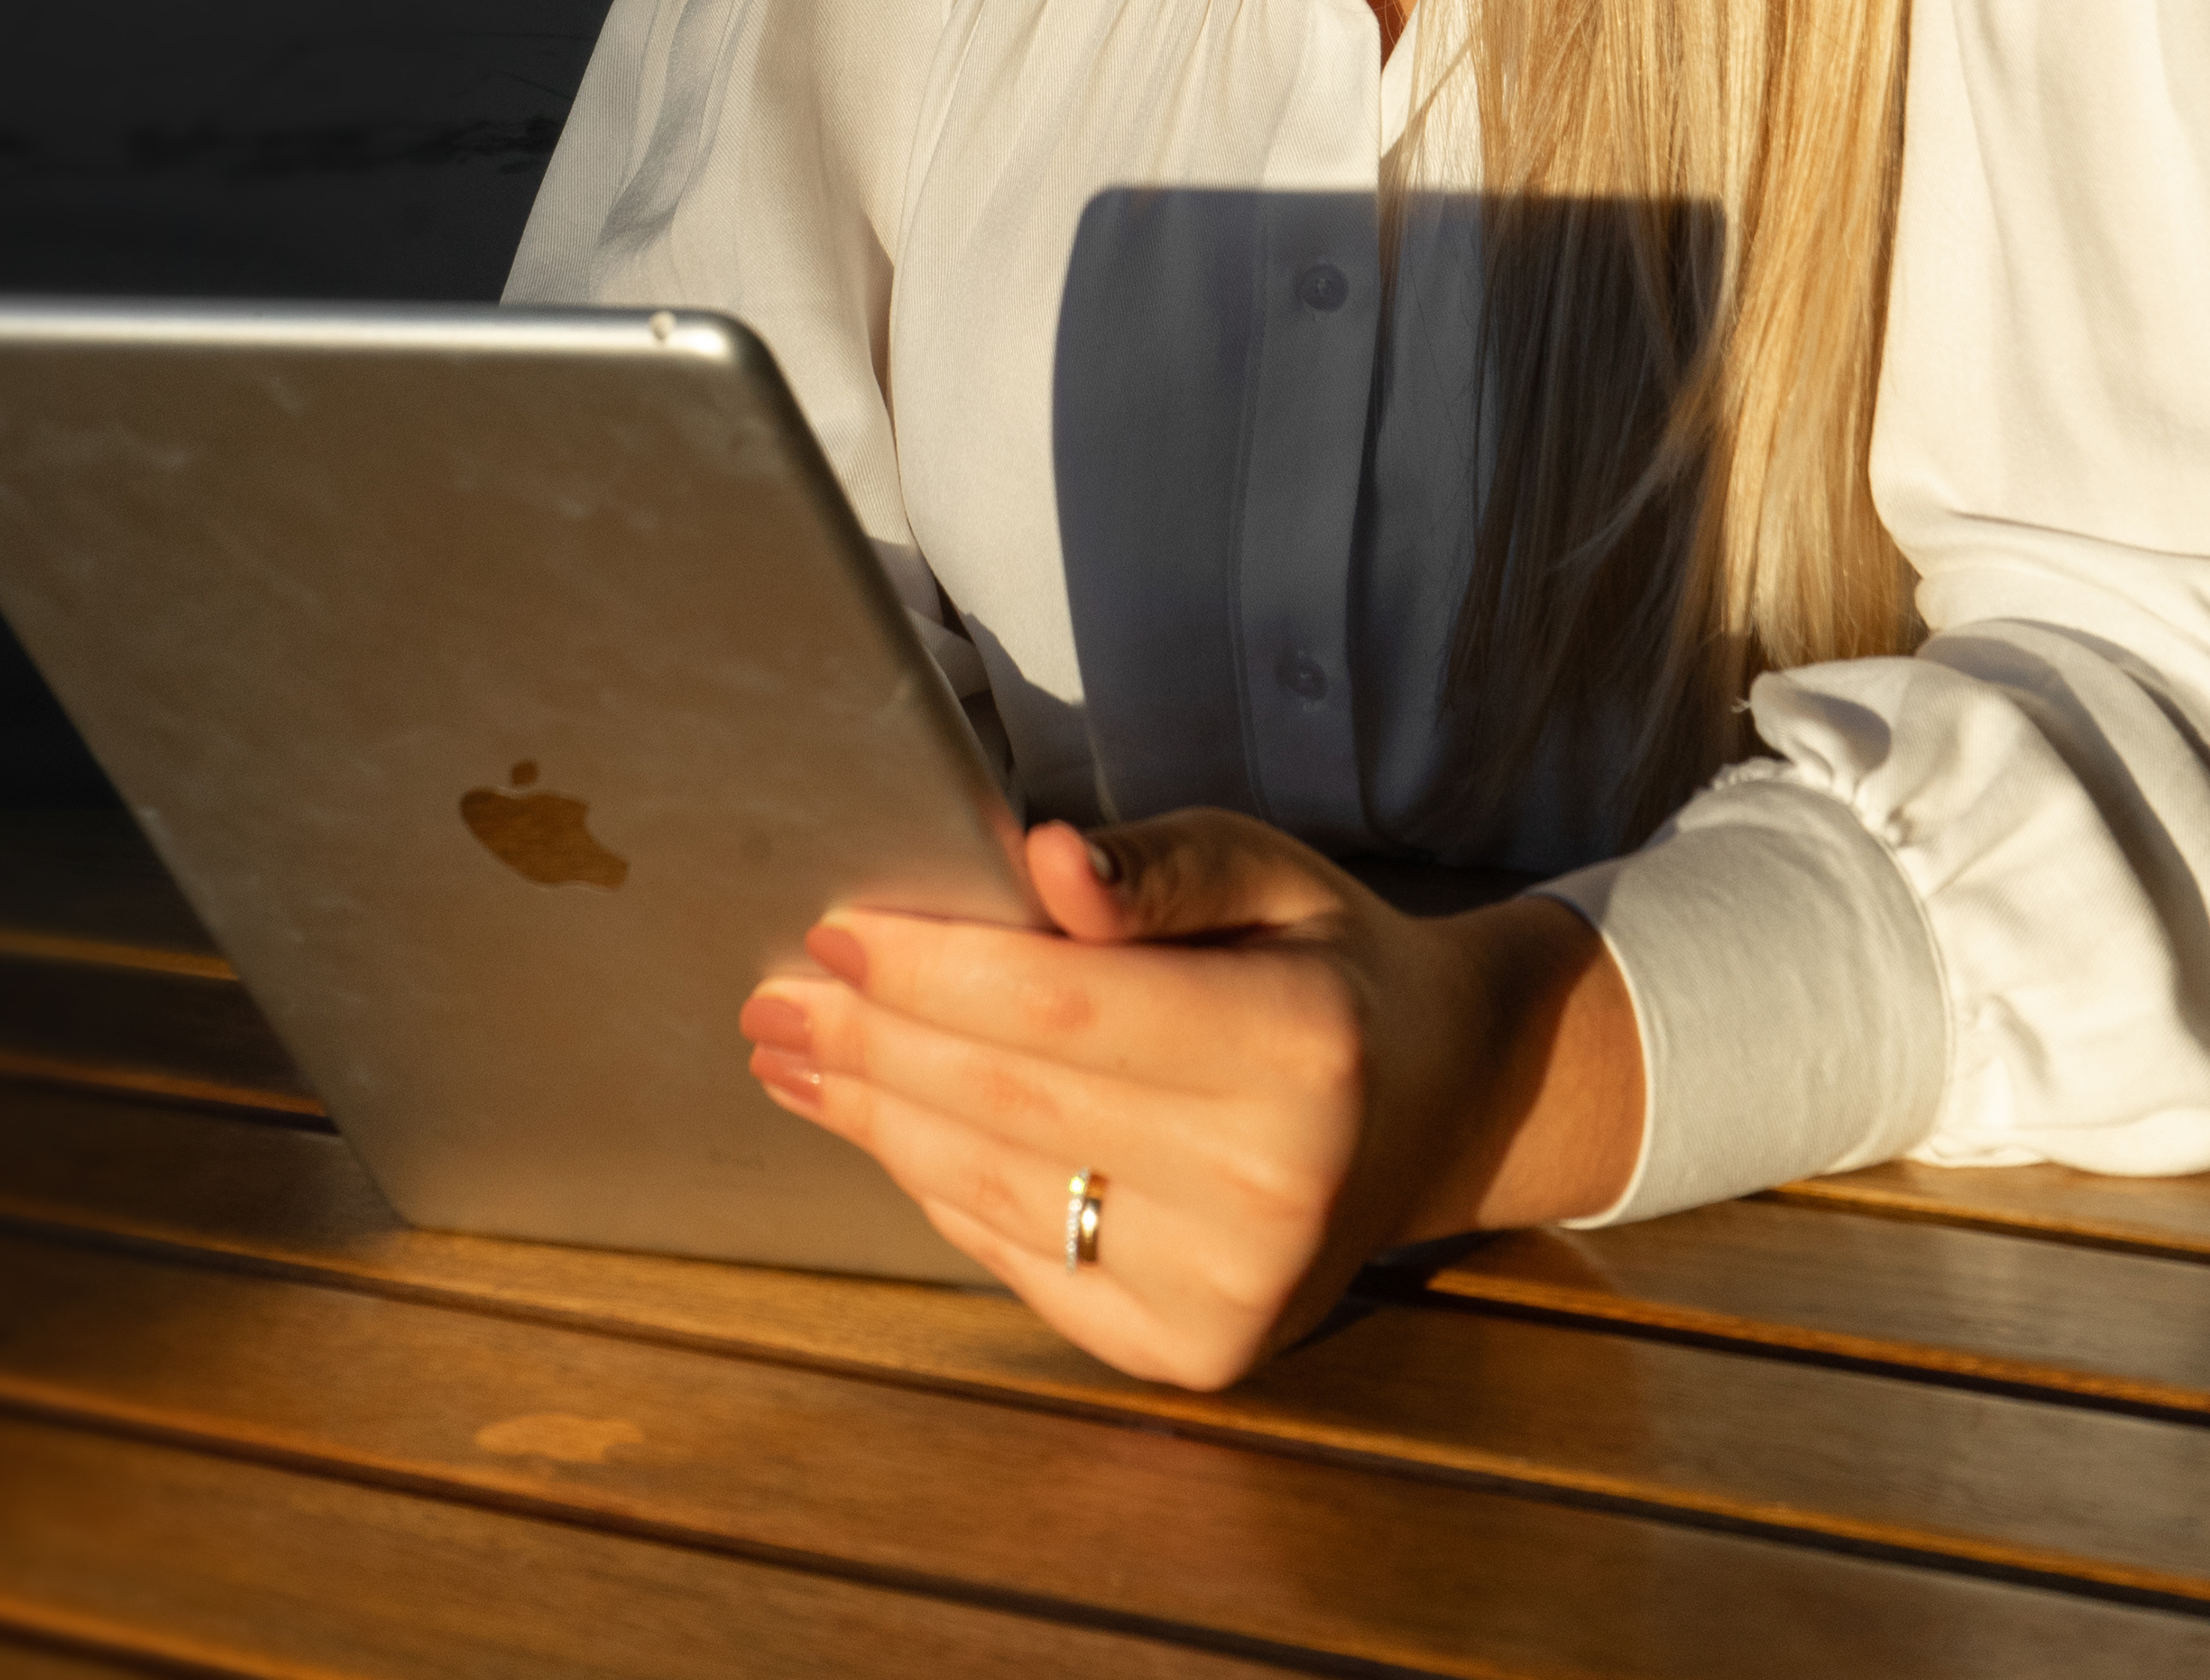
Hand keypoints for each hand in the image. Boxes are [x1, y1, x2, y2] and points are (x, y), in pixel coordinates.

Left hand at [737, 809, 1644, 1391]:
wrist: (1436, 1104)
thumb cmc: (1326, 960)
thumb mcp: (1265, 869)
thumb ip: (1153, 865)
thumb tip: (1038, 856)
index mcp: (1299, 1043)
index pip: (1066, 1006)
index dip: (934, 970)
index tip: (832, 928)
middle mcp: (1271, 1186)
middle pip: (1015, 1104)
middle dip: (873, 1046)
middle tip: (774, 998)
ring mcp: (1234, 1290)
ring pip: (1001, 1192)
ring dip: (878, 1121)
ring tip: (795, 1061)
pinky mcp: (1196, 1352)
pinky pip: (1025, 1261)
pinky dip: (941, 1189)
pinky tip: (884, 1129)